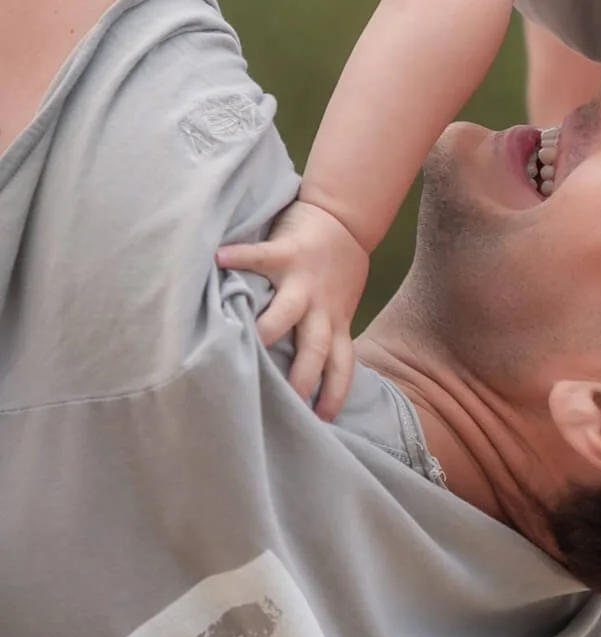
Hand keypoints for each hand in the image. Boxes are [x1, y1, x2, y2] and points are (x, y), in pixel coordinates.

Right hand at [216, 199, 369, 421]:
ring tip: (248, 343)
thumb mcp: (339, 303)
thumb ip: (325, 330)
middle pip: (315, 348)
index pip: (341, 365)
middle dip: (302, 375)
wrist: (346, 217)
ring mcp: (303, 280)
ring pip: (287, 311)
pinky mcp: (287, 252)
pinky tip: (217, 259)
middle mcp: (321, 307)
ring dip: (268, 328)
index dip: (334, 392)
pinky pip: (259, 256)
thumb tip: (300, 370)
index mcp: (335, 321)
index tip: (322, 419)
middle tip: (286, 400)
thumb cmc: (335, 268)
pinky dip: (239, 257)